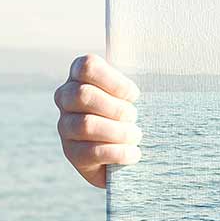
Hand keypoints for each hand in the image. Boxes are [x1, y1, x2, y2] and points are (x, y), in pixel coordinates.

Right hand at [54, 54, 141, 186]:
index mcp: (79, 76)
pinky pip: (92, 151)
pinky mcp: (71, 152)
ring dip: (119, 131)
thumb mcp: (130, 93)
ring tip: (135, 135)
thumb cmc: (129, 112)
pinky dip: (118, 153)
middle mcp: (65, 98)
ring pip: (86, 124)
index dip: (114, 81)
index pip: (87, 66)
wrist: (123, 150)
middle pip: (83, 95)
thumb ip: (132, 80)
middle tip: (134, 117)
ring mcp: (65, 125)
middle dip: (117, 108)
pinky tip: (133, 154)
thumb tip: (155, 68)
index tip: (134, 95)